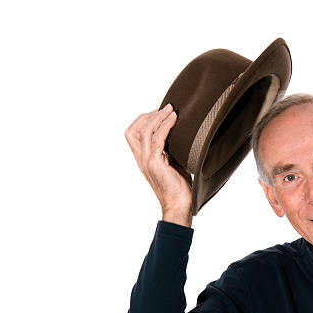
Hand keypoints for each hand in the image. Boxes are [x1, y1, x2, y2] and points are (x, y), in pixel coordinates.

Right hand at [124, 104, 192, 224]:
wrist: (179, 205)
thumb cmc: (179, 186)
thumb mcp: (172, 163)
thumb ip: (169, 150)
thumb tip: (180, 133)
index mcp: (142, 159)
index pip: (131, 134)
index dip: (142, 120)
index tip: (158, 112)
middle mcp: (141, 159)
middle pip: (134, 130)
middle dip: (149, 116)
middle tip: (166, 108)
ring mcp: (146, 161)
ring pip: (144, 131)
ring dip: (158, 117)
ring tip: (171, 109)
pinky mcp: (155, 164)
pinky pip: (158, 139)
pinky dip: (166, 126)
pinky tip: (174, 119)